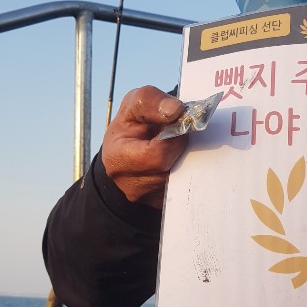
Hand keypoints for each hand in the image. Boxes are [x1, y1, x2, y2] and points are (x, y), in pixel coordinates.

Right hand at [102, 86, 187, 208]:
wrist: (127, 151)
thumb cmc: (130, 126)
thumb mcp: (133, 104)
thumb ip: (151, 101)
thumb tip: (175, 110)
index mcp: (118, 161)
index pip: (158, 156)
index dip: (174, 137)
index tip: (176, 123)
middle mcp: (132, 187)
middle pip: (173, 169)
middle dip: (182, 148)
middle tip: (179, 134)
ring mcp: (149, 199)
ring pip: (183, 180)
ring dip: (187, 159)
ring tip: (176, 147)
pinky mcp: (163, 204)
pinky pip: (187, 190)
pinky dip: (189, 172)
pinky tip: (180, 160)